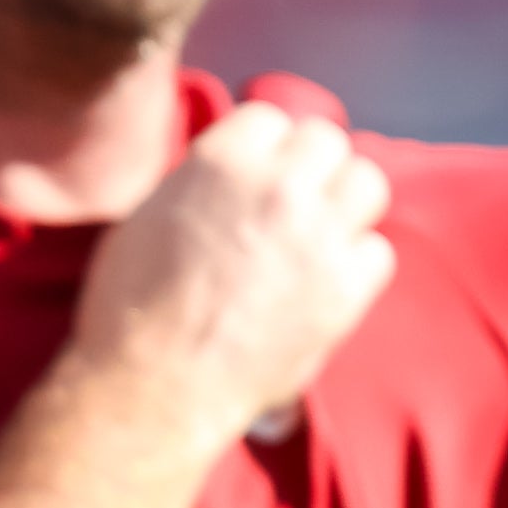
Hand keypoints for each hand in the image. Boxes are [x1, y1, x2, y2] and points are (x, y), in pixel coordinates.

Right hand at [63, 100, 394, 460]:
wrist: (152, 389)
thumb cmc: (129, 312)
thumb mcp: (145, 219)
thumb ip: (197, 185)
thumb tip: (225, 181)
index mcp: (220, 161)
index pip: (270, 119)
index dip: (264, 149)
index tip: (257, 176)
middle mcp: (277, 187)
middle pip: (327, 141)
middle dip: (310, 169)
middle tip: (292, 206)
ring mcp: (317, 236)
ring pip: (367, 183)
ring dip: (346, 204)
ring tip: (319, 236)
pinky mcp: (343, 291)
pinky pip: (378, 252)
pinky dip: (356, 266)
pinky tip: (324, 286)